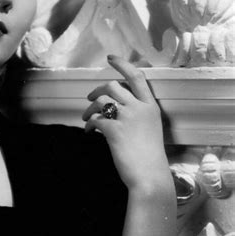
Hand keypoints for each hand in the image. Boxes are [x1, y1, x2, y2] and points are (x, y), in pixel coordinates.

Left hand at [82, 55, 171, 193]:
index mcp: (151, 106)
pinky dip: (89, 124)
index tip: (111, 57)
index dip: (122, 64)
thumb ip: (136, 115)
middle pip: (113, 86)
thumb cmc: (149, 157)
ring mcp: (127, 118)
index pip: (137, 77)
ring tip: (86, 118)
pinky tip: (89, 132)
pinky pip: (96, 119)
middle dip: (98, 90)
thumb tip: (114, 108)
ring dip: (90, 108)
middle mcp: (140, 108)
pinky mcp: (114, 130)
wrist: (150, 177)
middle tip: (90, 99)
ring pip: (102, 100)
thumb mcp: (149, 129)